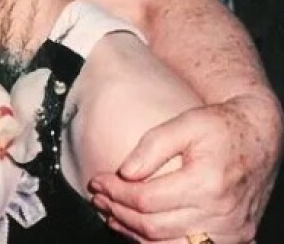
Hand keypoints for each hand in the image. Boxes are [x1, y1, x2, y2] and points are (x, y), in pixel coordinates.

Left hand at [88, 98, 281, 242]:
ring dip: (132, 232)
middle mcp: (220, 214)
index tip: (96, 181)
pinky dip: (157, 243)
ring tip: (110, 214)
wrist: (260, 138)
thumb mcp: (186, 123)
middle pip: (153, 226)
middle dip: (117, 212)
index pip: (146, 199)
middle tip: (97, 198)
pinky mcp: (235, 239)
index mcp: (206, 184)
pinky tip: (136, 230)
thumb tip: (125, 171)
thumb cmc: (221, 126)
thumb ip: (153, 145)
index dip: (115, 192)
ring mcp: (229, 232)